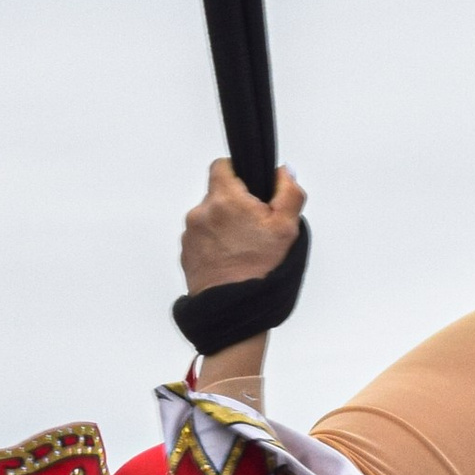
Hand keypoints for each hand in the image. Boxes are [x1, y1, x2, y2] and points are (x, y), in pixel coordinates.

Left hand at [179, 157, 305, 295]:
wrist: (234, 308)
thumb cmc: (261, 269)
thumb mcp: (287, 227)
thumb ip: (289, 191)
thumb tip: (284, 171)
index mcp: (224, 199)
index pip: (221, 166)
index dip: (237, 172)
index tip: (249, 188)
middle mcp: (201, 212)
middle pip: (217, 194)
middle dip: (234, 204)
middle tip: (253, 227)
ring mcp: (190, 234)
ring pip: (209, 218)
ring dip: (223, 226)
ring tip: (241, 248)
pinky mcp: (185, 252)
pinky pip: (201, 238)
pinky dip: (214, 244)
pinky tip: (229, 259)